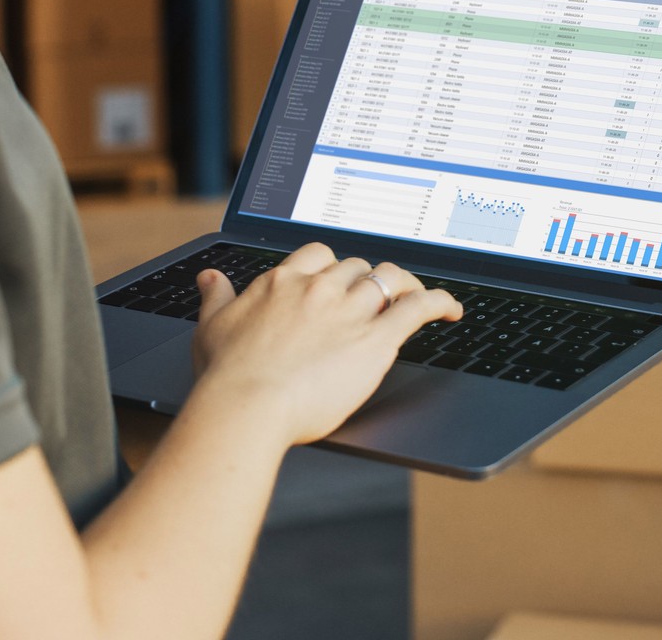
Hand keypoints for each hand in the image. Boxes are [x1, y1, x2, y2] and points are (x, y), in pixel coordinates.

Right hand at [186, 244, 463, 447]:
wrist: (246, 406)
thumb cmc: (227, 376)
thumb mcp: (211, 327)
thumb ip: (216, 297)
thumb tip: (209, 278)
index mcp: (283, 282)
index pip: (320, 254)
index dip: (334, 266)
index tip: (339, 278)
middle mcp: (320, 289)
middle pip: (357, 267)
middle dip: (367, 280)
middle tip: (376, 299)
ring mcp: (350, 311)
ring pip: (389, 279)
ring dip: (404, 286)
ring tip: (415, 296)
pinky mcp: (376, 339)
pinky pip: (418, 308)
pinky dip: (440, 303)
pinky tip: (451, 310)